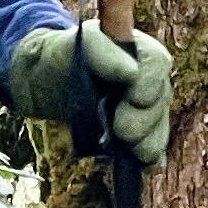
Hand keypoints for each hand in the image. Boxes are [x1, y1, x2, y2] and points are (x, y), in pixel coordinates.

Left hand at [3, 19, 175, 168]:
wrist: (46, 81)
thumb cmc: (61, 56)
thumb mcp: (72, 44)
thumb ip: (100, 49)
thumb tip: (131, 72)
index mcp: (135, 48)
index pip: (158, 62)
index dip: (148, 84)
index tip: (129, 97)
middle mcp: (146, 77)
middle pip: (161, 100)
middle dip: (142, 121)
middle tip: (119, 128)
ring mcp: (145, 107)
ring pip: (159, 130)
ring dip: (144, 143)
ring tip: (120, 143)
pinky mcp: (138, 136)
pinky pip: (155, 152)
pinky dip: (147, 160)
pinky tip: (135, 162)